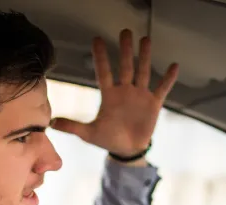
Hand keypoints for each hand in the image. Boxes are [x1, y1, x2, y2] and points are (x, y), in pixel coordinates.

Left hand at [51, 29, 179, 157]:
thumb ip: (73, 126)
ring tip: (146, 40)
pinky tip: (174, 66)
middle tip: (125, 32)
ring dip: (145, 57)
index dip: (101, 57)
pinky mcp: (153, 103)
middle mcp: (124, 91)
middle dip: (126, 50)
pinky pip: (162, 88)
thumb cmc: (108, 139)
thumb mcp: (89, 133)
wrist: (127, 150)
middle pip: (125, 66)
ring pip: (143, 71)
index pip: (104, 72)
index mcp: (109, 95)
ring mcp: (139, 95)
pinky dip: (168, 78)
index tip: (97, 39)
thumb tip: (51, 123)